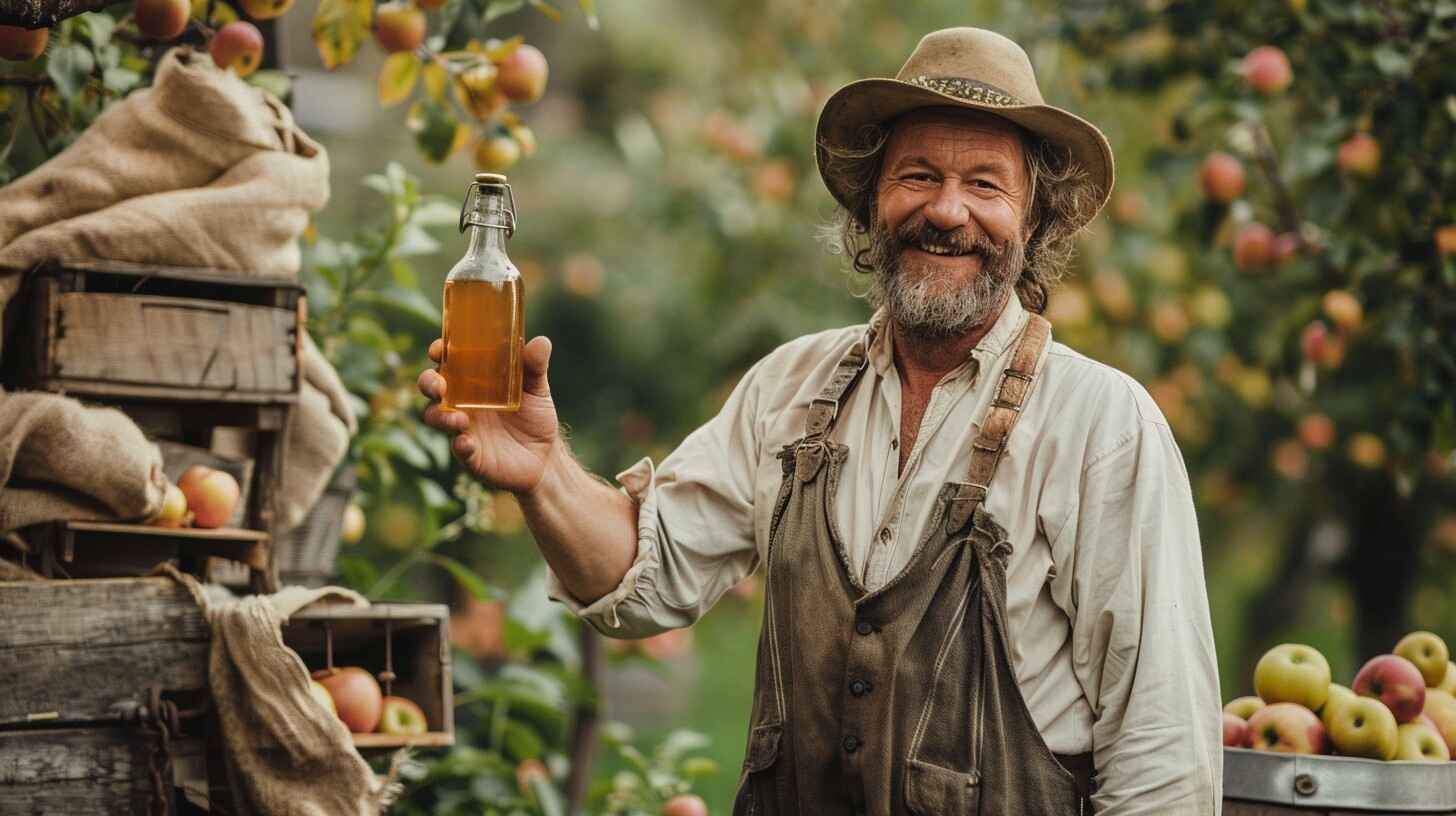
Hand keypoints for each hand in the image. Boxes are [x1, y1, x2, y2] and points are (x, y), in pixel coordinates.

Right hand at [417, 336, 559, 494]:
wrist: (544, 456)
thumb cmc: (534, 416)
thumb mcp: (537, 389)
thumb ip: (535, 367)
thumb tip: (541, 342)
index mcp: (473, 380)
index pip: (448, 360)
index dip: (439, 351)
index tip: (438, 348)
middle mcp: (461, 401)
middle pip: (431, 387)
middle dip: (428, 383)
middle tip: (439, 385)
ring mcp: (463, 427)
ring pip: (436, 418)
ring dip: (441, 416)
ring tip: (459, 419)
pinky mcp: (470, 453)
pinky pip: (458, 449)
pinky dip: (460, 445)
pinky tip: (467, 443)